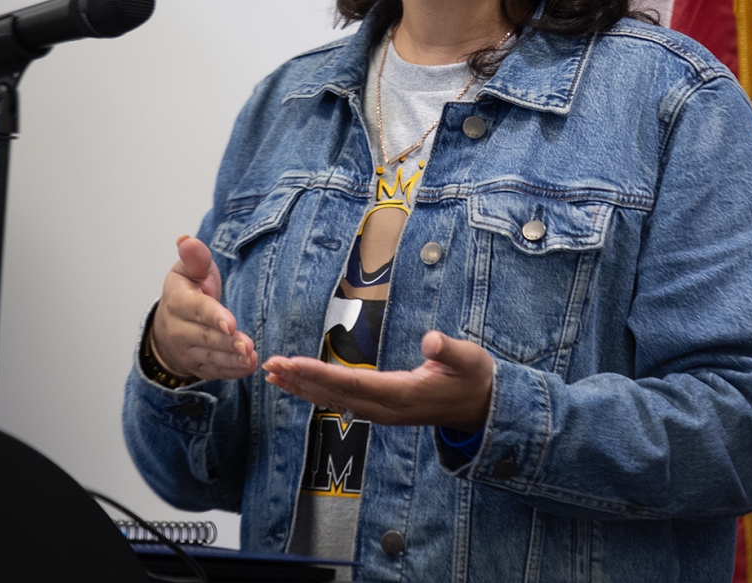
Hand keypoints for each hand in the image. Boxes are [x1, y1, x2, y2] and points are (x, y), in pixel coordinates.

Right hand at [150, 235, 257, 380]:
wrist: (172, 320)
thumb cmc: (189, 288)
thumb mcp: (190, 268)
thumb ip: (194, 256)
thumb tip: (186, 239)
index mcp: (178, 301)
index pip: (197, 309)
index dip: (213, 316)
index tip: (230, 323)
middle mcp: (178, 328)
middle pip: (205, 336)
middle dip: (226, 342)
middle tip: (247, 345)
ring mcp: (186, 350)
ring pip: (210, 356)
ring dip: (231, 359)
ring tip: (251, 358)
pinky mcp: (196, 365)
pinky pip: (213, 370)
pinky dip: (230, 371)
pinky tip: (247, 367)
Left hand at [262, 331, 492, 432]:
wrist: (482, 408)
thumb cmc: (474, 379)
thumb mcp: (468, 359)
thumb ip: (448, 349)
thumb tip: (430, 339)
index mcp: (401, 395)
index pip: (351, 384)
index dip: (319, 373)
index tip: (292, 363)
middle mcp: (385, 408)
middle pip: (334, 394)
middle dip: (301, 380)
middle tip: (270, 366)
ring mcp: (383, 411)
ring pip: (335, 400)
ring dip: (304, 387)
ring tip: (275, 375)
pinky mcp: (383, 408)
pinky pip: (343, 401)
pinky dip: (319, 391)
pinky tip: (303, 385)